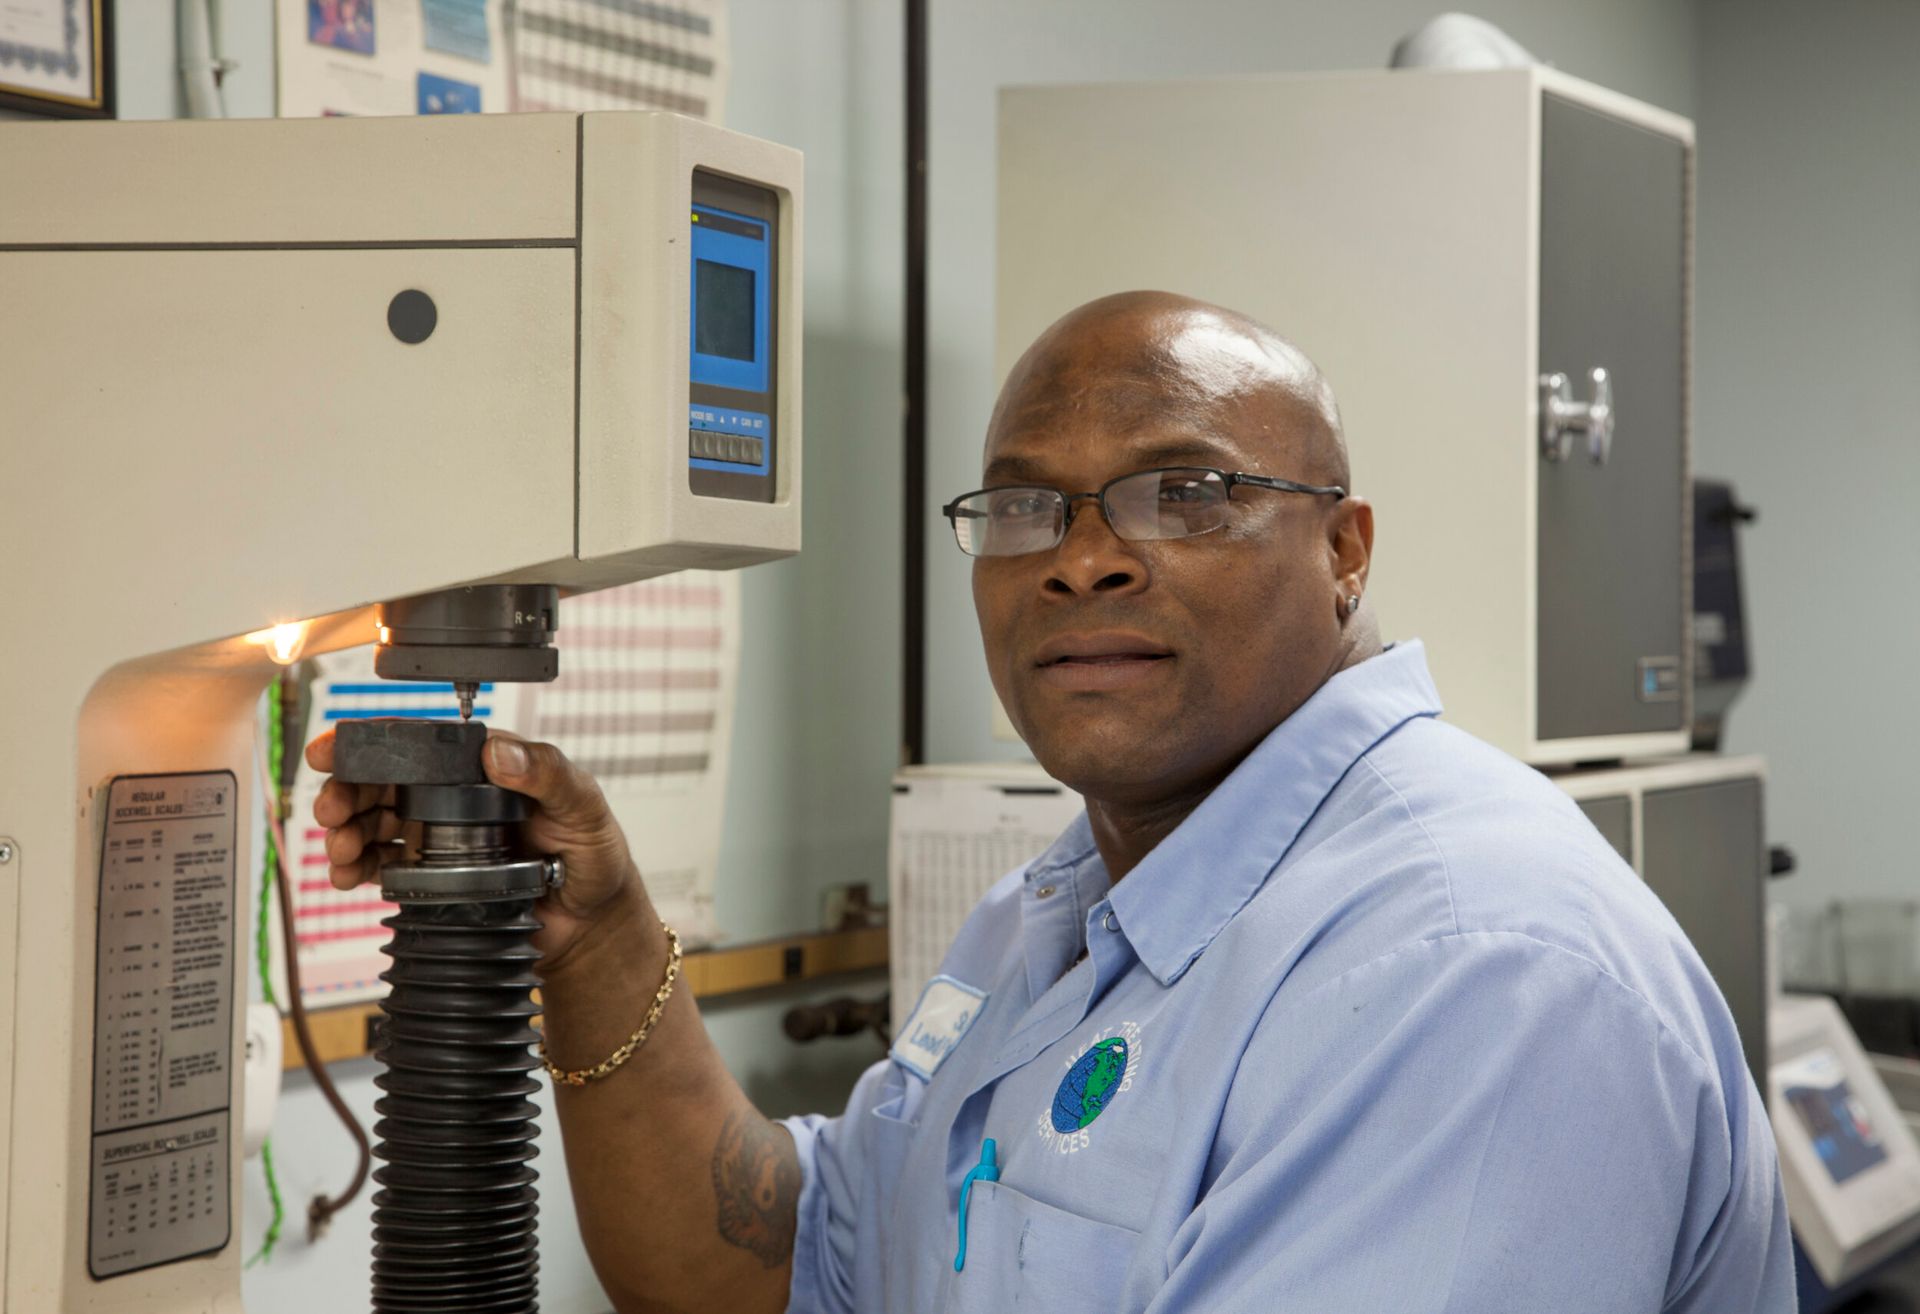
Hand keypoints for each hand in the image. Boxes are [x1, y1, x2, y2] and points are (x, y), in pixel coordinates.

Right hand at [306, 729, 646, 970]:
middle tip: (332, 809)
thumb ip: (548, 774)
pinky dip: (356, 868)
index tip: (335, 748)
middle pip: (384, 780)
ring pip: (374, 821)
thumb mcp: (583, 806)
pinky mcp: (432, 876)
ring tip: (342, 849)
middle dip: (346, 790)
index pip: (423, 744)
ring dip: (346, 831)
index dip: (372, 742)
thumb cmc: (593, 857)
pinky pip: (382, 864)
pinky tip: (347, 875)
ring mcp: (440, 836)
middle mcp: (456, 797)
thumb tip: (498, 751)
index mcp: (485, 768)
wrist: (591, 924)